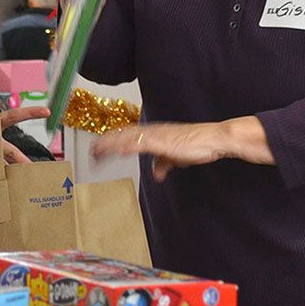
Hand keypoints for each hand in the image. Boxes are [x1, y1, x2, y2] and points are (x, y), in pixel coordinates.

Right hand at [0, 55, 49, 180]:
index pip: (11, 116)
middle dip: (19, 160)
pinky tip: (13, 192)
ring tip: (29, 185)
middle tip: (33, 167)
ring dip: (13, 176)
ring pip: (0, 167)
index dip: (29, 113)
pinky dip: (1, 183)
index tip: (46, 111)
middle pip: (5, 151)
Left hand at [92, 122, 230, 180]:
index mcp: (152, 134)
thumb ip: (163, 164)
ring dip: (111, 144)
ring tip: (97, 152)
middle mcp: (151, 131)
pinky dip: (129, 146)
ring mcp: (156, 135)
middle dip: (104, 144)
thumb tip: (157, 174)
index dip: (110, 141)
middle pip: (121, 135)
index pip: (126, 135)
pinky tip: (119, 151)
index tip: (98, 150)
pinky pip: (142, 143)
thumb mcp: (175, 157)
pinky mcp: (163, 141)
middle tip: (91, 154)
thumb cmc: (197, 145)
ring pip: (127, 138)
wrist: (213, 139)